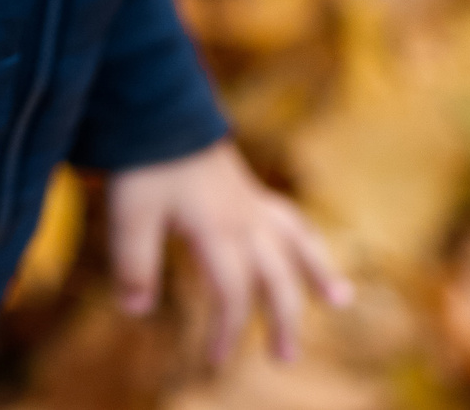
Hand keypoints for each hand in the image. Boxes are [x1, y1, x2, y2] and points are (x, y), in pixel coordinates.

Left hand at [109, 138, 352, 364]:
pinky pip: (289, 217)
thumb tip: (137, 311)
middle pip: (276, 277)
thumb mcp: (128, 214)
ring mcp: (251, 202)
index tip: (216, 363)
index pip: (233, 294)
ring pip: (297, 243)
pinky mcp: (248, 188)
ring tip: (341, 300)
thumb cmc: (144, 161)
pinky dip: (305, 238)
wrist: (159, 105)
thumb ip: (133, 264)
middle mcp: (245, 220)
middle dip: (282, 319)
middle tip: (284, 358)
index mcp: (219, 231)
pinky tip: (309, 251)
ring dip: (318, 274)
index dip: (227, 331)